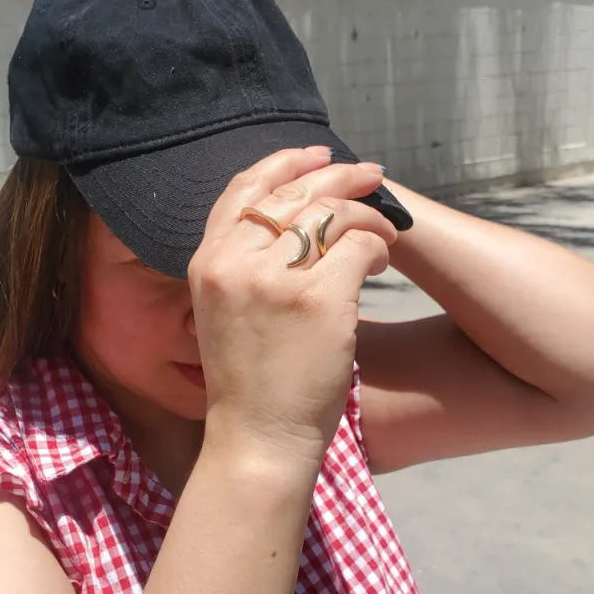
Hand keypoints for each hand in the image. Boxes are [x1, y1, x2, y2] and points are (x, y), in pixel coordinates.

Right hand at [189, 147, 397, 465]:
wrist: (258, 438)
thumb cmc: (250, 382)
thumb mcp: (224, 312)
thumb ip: (244, 264)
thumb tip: (296, 218)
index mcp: (208, 263)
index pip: (245, 188)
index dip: (285, 162)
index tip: (318, 155)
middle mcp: (235, 263)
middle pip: (295, 193)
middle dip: (339, 176)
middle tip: (372, 176)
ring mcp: (276, 280)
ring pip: (332, 213)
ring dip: (367, 215)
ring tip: (386, 232)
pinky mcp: (319, 300)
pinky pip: (359, 246)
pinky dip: (378, 246)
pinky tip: (382, 261)